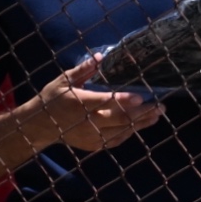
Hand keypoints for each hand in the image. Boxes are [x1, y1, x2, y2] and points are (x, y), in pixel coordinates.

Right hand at [31, 51, 169, 153]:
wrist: (40, 126)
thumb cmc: (53, 99)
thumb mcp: (63, 81)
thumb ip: (82, 70)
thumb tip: (100, 57)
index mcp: (79, 103)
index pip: (105, 102)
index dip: (123, 101)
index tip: (140, 97)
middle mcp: (87, 122)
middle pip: (120, 119)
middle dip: (142, 113)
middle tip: (160, 106)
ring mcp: (92, 136)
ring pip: (122, 131)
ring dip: (141, 124)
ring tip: (157, 115)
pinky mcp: (94, 145)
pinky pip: (116, 140)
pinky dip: (129, 132)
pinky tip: (141, 125)